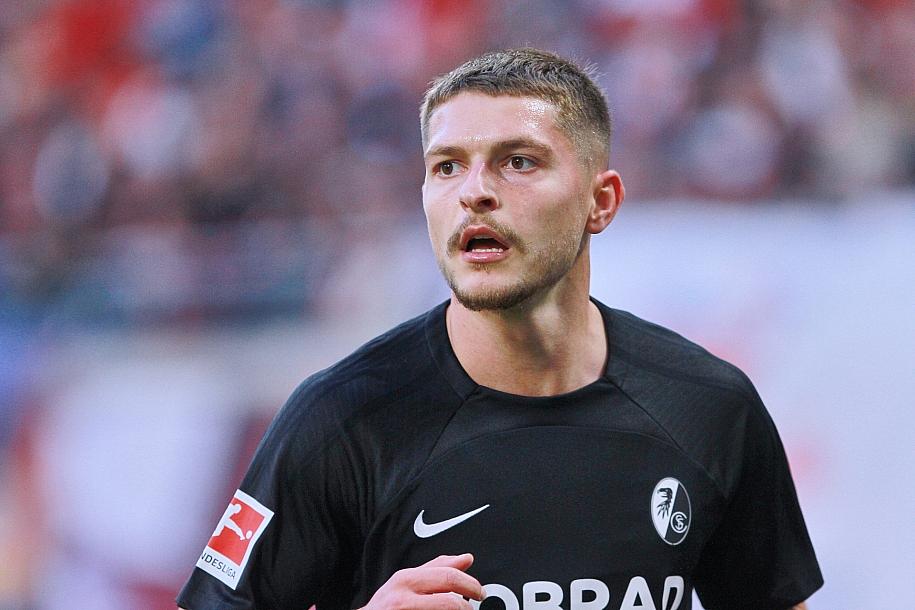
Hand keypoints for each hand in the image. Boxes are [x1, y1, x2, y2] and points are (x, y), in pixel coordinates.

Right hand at [359, 553, 484, 609]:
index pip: (448, 577)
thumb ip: (436, 569)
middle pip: (450, 602)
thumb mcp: (408, 581)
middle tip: (472, 609)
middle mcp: (403, 599)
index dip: (471, 585)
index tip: (479, 592)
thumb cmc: (387, 606)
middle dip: (467, 607)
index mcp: (406, 580)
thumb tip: (466, 558)